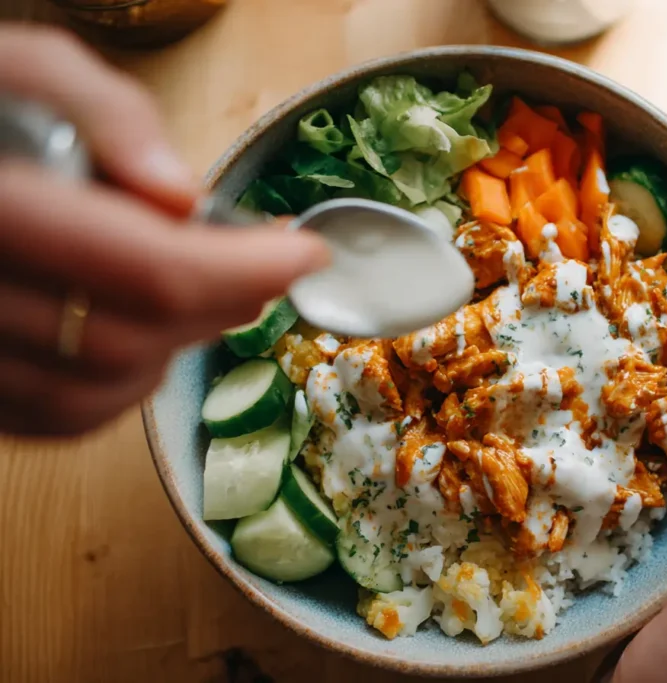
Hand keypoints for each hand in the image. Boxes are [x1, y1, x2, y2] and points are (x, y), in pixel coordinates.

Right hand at [0, 27, 328, 434]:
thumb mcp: (20, 64)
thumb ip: (104, 113)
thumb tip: (181, 195)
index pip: (150, 271)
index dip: (244, 271)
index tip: (303, 252)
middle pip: (131, 340)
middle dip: (221, 306)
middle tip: (266, 267)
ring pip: (95, 394)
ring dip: (174, 349)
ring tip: (208, 293)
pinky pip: (54, 416)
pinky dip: (121, 386)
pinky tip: (146, 336)